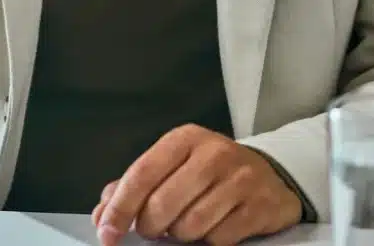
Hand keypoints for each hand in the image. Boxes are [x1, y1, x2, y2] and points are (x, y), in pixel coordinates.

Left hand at [92, 125, 302, 245]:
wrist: (270, 175)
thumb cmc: (210, 171)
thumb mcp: (174, 164)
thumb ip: (137, 184)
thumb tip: (103, 209)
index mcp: (184, 139)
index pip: (142, 173)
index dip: (121, 206)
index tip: (106, 232)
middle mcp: (211, 154)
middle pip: (163, 204)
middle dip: (151, 226)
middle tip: (153, 229)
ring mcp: (238, 180)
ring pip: (190, 225)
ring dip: (181, 235)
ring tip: (186, 224)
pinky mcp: (258, 207)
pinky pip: (219, 239)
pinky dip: (209, 241)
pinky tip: (213, 227)